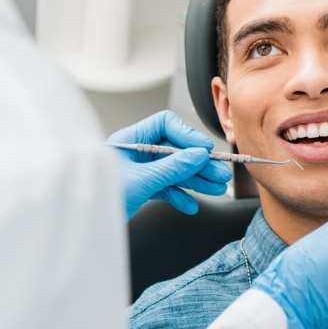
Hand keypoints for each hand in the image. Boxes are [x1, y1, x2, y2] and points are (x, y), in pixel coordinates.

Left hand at [106, 111, 232, 219]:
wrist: (83, 227)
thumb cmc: (99, 199)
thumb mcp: (141, 180)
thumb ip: (172, 167)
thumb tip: (198, 155)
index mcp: (130, 140)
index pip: (165, 125)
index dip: (187, 135)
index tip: (204, 149)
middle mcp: (137, 152)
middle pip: (175, 150)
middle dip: (198, 163)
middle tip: (218, 173)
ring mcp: (140, 170)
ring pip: (174, 170)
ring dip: (195, 180)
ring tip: (215, 188)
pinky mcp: (141, 188)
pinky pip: (166, 187)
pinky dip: (179, 195)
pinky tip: (190, 205)